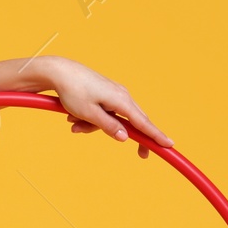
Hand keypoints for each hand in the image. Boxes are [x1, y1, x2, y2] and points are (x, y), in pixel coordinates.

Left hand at [27, 55, 174, 158]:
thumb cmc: (72, 92)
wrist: (59, 71)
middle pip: (133, 122)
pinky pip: (104, 112)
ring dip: (94, 126)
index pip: (143, 122)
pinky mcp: (105, 93)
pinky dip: (91, 118)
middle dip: (127, 136)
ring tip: (74, 124)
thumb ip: (108, 126)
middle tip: (142, 155)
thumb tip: (125, 137)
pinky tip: (73, 116)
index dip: (156, 135)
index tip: (169, 144)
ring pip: (113, 119)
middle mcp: (121, 95)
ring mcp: (114, 93)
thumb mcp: (89, 113)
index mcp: (121, 100)